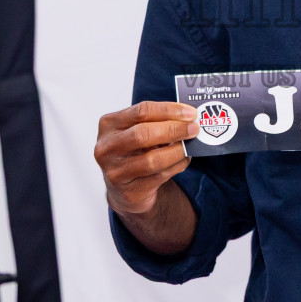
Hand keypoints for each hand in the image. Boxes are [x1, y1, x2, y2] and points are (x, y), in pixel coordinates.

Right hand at [94, 101, 198, 215]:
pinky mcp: (128, 191)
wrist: (125, 189)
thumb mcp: (137, 132)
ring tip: (190, 145)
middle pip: (143, 134)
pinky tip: (185, 159)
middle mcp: (107, 148)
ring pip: (152, 159)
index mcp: (109, 125)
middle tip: (194, 128)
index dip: (169, 110)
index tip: (190, 112)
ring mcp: (115, 171)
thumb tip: (188, 118)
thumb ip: (156, 122)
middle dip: (174, 129)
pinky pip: (159, 176)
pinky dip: (177, 166)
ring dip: (177, 151)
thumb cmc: (134, 152)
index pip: (141, 111)